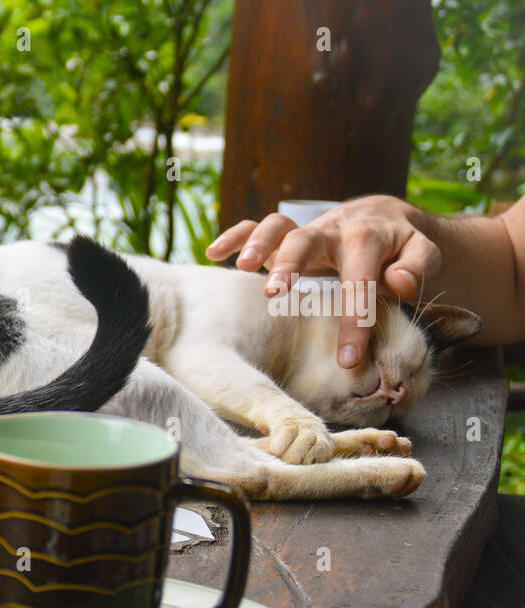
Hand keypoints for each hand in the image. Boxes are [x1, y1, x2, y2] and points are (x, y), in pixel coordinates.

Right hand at [206, 195, 441, 368]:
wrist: (381, 217)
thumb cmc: (399, 249)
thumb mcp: (422, 254)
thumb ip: (418, 268)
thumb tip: (400, 284)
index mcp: (367, 238)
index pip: (359, 281)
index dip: (353, 321)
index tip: (346, 360)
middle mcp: (331, 230)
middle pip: (307, 240)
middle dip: (290, 264)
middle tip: (275, 293)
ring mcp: (304, 230)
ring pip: (277, 226)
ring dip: (258, 244)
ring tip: (243, 267)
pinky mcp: (284, 234)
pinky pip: (254, 226)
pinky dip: (235, 236)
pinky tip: (214, 254)